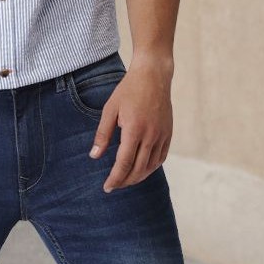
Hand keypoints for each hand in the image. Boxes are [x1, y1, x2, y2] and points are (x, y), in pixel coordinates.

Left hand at [89, 60, 173, 191]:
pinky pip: (161, 157)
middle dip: (125, 181)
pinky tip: (142, 169)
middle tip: (114, 186)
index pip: (124, 163)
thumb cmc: (128, 90)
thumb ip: (103, 135)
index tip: (107, 187)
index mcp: (134, 130)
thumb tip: (94, 156)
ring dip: (138, 177)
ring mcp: (162, 135)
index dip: (115, 178)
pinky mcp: (168, 133)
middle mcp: (151, 135)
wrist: (153, 76)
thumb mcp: (110, 110)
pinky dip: (151, 167)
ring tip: (126, 180)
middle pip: (138, 169)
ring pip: (151, 166)